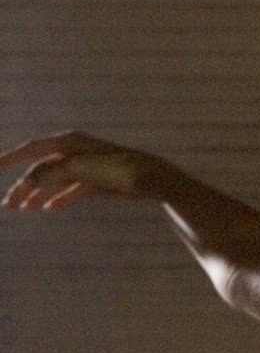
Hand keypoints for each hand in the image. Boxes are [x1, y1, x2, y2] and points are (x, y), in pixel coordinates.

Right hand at [0, 131, 169, 211]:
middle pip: (41, 169)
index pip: (32, 149)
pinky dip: (60, 198)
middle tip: (8, 205)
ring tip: (24, 209)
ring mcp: (86, 167)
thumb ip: (53, 172)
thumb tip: (28, 179)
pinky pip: (72, 190)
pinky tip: (49, 209)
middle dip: (23, 186)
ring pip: (55, 181)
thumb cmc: (118, 168)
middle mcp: (74, 152)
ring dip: (38, 194)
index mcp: (68, 143)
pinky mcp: (97, 181)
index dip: (10, 158)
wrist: (152, 179)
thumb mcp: (82, 168)